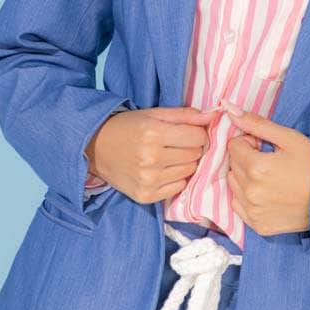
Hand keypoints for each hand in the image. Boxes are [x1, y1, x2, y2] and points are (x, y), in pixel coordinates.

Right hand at [87, 106, 217, 204]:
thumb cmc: (127, 127)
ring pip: (189, 171)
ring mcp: (148, 180)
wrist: (96, 148)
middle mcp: (151, 158)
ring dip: (184, 163)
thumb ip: (185, 114)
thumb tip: (214, 114)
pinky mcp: (146, 196)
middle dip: (191, 147)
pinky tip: (161, 170)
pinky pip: (178, 187)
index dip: (197, 133)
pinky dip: (175, 179)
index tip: (187, 132)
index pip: (198, 137)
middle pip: (195, 154)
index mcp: (154, 133)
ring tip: (168, 156)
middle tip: (175, 143)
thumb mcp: (154, 114)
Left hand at [221, 99, 309, 235]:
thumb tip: (229, 109)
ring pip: (233, 185)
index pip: (233, 146)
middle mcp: (251, 192)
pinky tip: (267, 193)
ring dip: (244, 177)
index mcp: (257, 168)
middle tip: (270, 160)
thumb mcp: (289, 139)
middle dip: (246, 158)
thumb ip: (257, 124)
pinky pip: (238, 206)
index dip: (249, 142)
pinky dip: (247, 198)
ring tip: (269, 177)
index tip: (265, 146)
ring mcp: (254, 212)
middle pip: (232, 165)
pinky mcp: (259, 226)